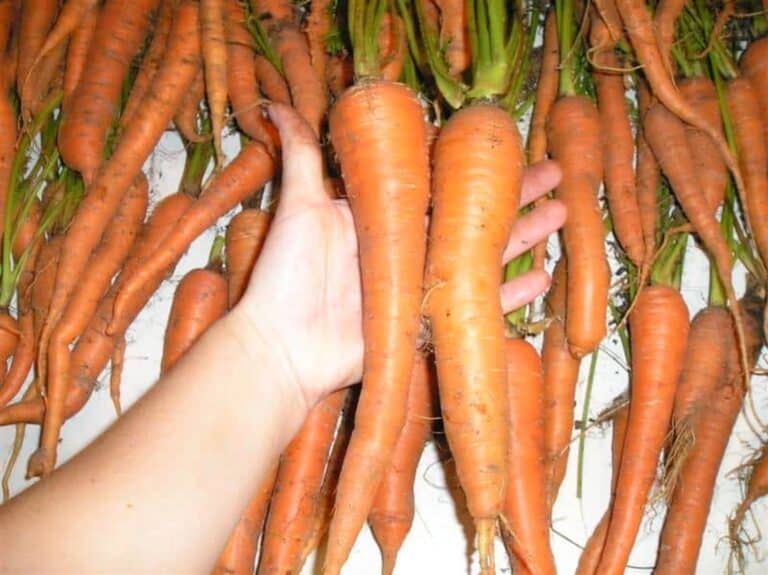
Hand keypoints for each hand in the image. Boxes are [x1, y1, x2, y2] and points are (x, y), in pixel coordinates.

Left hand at [237, 104, 565, 407]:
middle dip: (515, 194)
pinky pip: (478, 307)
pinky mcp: (431, 326)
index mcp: (386, 217)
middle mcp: (410, 250)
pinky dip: (510, 295)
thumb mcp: (299, 206)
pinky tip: (542, 278)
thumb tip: (278, 107)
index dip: (475, 164)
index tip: (508, 143)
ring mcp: (423, 288)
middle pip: (472, 215)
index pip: (441, 183)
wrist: (284, 345)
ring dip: (524, 235)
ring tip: (563, 214)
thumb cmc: (290, 274)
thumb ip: (303, 156)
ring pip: (484, 255)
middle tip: (556, 173)